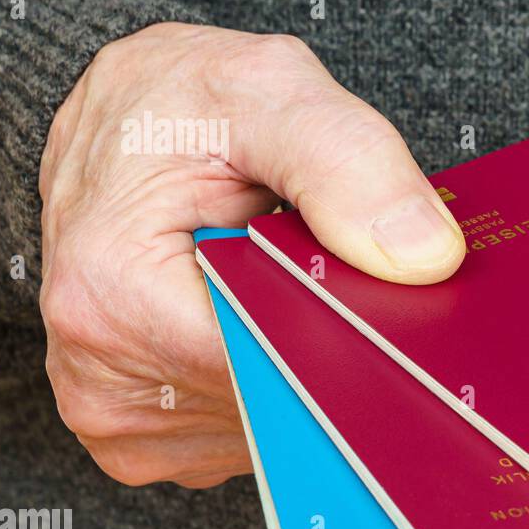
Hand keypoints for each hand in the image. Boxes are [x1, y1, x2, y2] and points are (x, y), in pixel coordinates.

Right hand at [39, 23, 465, 486]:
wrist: (124, 117)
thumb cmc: (181, 102)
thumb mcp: (271, 92)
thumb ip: (352, 165)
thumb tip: (425, 257)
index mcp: (114, 292)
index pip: (276, 365)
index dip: (355, 338)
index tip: (407, 314)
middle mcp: (103, 374)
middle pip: (277, 407)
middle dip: (340, 354)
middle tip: (370, 286)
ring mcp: (120, 417)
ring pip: (271, 430)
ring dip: (310, 373)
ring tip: (308, 291)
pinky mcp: (142, 435)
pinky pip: (248, 437)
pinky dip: (282, 386)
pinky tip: (281, 321)